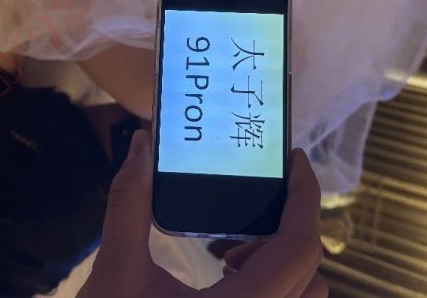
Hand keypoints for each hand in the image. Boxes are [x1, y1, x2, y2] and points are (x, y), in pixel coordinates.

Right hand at [77, 130, 326, 297]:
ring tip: (233, 251)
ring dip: (284, 263)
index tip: (294, 160)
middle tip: (253, 205)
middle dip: (289, 228)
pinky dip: (275, 287)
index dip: (305, 197)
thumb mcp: (116, 273)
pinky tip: (227, 280)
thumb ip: (129, 204)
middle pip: (310, 272)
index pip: (299, 248)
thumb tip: (139, 142)